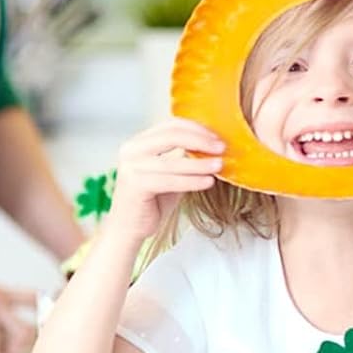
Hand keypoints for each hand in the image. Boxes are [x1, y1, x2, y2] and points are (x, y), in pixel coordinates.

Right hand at [104, 118, 225, 241]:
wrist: (130, 227)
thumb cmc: (154, 199)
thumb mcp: (172, 172)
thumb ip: (185, 156)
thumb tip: (215, 144)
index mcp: (140, 141)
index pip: (172, 125)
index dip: (198, 128)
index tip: (219, 137)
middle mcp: (132, 149)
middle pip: (172, 136)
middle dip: (201, 140)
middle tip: (222, 148)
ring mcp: (131, 166)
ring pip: (173, 161)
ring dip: (200, 163)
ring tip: (219, 165)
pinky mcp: (135, 185)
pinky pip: (170, 181)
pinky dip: (192, 181)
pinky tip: (208, 182)